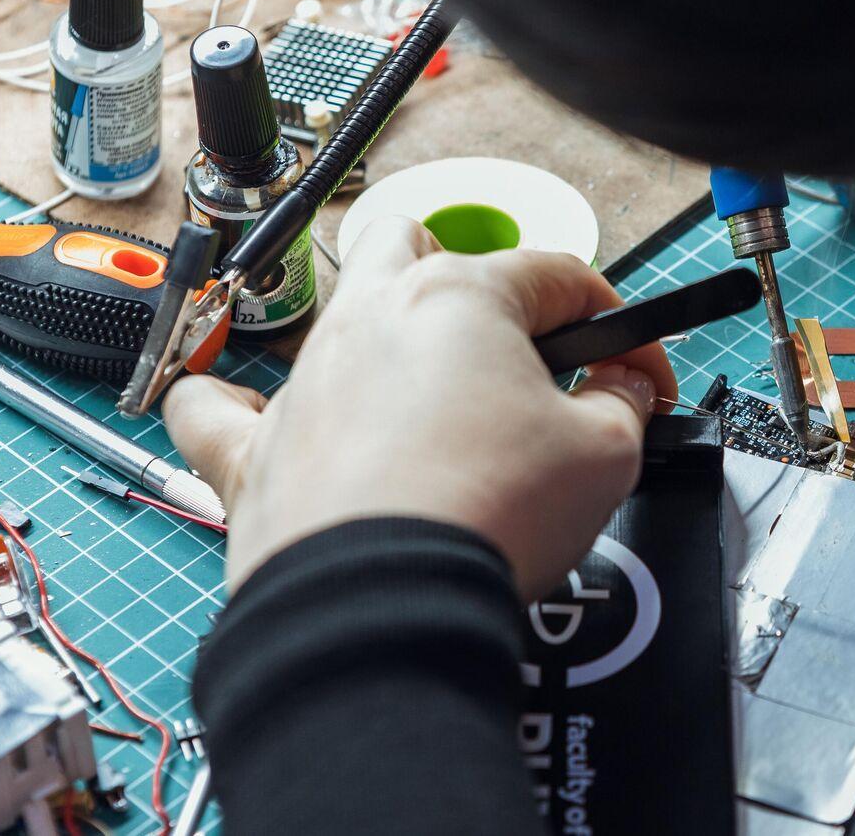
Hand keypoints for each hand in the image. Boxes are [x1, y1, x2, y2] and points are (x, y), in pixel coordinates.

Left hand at [163, 217, 676, 598]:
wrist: (382, 607)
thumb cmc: (488, 515)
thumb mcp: (604, 455)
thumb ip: (623, 403)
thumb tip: (625, 385)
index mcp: (460, 298)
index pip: (559, 277)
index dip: (618, 324)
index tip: (640, 378)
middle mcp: (370, 317)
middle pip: (418, 247)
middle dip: (470, 281)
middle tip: (514, 356)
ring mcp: (303, 380)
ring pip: (336, 313)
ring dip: (387, 339)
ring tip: (433, 407)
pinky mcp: (251, 451)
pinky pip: (215, 408)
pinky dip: (238, 407)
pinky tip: (266, 418)